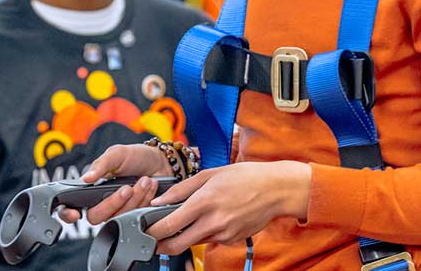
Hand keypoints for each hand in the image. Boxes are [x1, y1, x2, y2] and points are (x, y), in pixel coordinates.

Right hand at [57, 143, 171, 224]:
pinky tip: (150, 187)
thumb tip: (85, 178)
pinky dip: (145, 201)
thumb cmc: (136, 157)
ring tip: (145, 180)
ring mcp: (118, 212)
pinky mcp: (135, 217)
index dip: (68, 214)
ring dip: (134, 198)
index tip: (74, 213)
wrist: (162, 162)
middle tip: (128, 187)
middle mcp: (102, 203)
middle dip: (114, 202)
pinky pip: (135, 218)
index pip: (71, 206)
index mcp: (91, 188)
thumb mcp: (117, 154)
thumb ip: (101, 165)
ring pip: (118, 218)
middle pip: (96, 217)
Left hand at [144, 161, 311, 255]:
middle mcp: (213, 221)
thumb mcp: (209, 174)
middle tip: (154, 239)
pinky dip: (204, 233)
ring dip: (184, 236)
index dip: (151, 231)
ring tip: (186, 221)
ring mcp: (224, 233)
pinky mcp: (232, 240)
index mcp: (203, 201)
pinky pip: (210, 240)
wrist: (276, 189)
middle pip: (176, 245)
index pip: (168, 225)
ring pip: (193, 242)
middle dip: (161, 245)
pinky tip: (212, 218)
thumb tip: (158, 200)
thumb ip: (180, 189)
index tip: (144, 230)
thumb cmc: (244, 176)